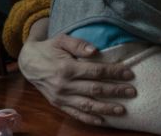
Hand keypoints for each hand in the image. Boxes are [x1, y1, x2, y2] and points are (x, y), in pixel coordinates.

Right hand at [18, 33, 136, 124]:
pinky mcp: (58, 104)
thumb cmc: (48, 49)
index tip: (129, 74)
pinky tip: (102, 120)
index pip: (96, 71)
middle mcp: (64, 85)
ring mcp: (61, 97)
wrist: (28, 62)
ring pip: (87, 105)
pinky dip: (89, 119)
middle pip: (95, 89)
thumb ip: (78, 44)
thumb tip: (95, 50)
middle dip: (115, 91)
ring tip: (122, 110)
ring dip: (106, 108)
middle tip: (132, 92)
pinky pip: (75, 114)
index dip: (114, 73)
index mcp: (67, 68)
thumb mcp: (61, 39)